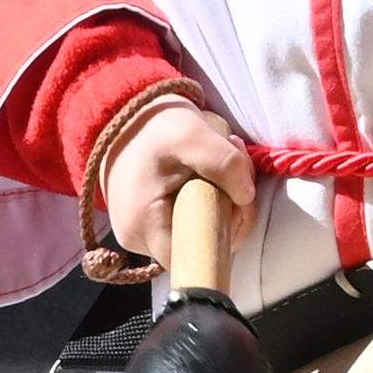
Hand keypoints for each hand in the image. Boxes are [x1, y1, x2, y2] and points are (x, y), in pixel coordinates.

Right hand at [98, 97, 260, 268]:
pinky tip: (207, 175)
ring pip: (199, 233)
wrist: (125, 117)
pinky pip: (189, 224)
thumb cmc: (153, 127)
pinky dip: (206, 202)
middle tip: (236, 169)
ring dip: (221, 203)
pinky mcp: (150, 226)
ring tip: (220, 165)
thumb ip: (223, 163)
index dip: (227, 231)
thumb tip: (246, 196)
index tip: (236, 197)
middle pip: (203, 245)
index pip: (199, 256)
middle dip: (230, 210)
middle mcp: (139, 242)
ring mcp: (143, 236)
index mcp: (144, 229)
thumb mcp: (191, 134)